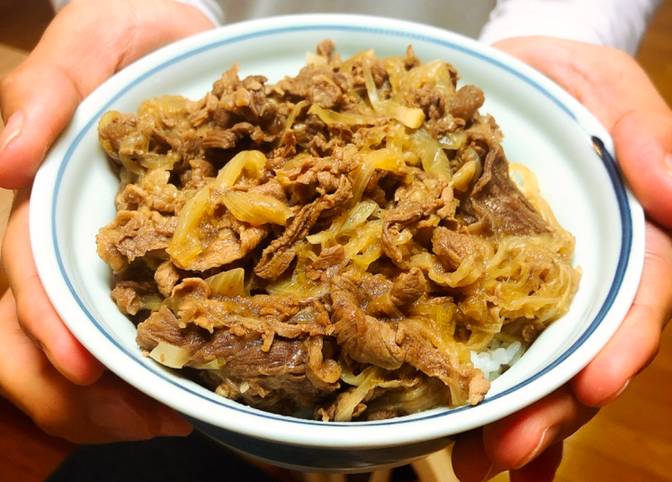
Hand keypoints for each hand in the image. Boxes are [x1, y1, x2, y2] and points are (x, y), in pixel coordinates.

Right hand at [0, 0, 212, 441]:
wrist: (192, 44)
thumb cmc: (139, 32)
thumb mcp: (97, 38)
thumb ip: (50, 87)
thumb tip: (3, 162)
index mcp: (53, 190)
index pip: (31, 270)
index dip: (46, 322)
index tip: (82, 368)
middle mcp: (78, 230)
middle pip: (55, 326)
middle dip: (86, 388)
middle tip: (145, 421)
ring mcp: (119, 249)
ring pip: (94, 341)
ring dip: (120, 396)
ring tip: (169, 420)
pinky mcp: (162, 257)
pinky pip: (149, 324)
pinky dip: (160, 368)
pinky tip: (188, 396)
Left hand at [451, 37, 671, 480]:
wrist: (503, 81)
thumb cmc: (566, 82)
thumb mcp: (611, 90)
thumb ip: (649, 134)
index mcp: (627, 236)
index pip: (638, 300)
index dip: (622, 345)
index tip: (595, 384)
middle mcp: (582, 276)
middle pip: (581, 355)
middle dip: (552, 408)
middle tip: (508, 448)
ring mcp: (531, 289)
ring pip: (536, 367)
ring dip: (513, 421)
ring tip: (476, 461)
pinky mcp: (482, 287)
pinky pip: (486, 346)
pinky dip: (482, 398)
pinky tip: (466, 441)